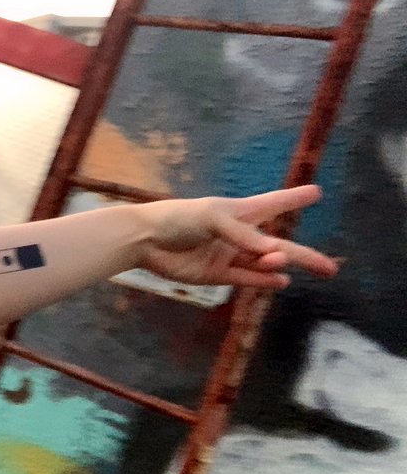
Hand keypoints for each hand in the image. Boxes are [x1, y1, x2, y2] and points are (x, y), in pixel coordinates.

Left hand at [136, 185, 338, 288]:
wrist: (144, 239)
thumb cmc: (177, 218)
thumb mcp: (213, 218)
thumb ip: (243, 236)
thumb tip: (273, 255)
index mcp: (239, 212)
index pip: (273, 204)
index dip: (294, 198)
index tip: (316, 192)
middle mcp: (238, 235)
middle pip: (278, 246)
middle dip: (304, 256)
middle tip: (329, 267)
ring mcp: (229, 255)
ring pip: (262, 265)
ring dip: (275, 266)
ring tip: (282, 265)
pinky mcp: (216, 274)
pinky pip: (245, 279)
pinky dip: (263, 281)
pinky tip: (280, 281)